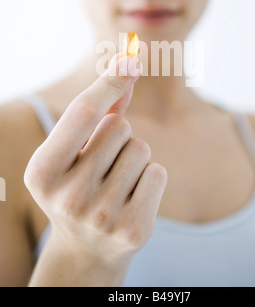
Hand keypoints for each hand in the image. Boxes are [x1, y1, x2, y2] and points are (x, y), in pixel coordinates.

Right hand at [24, 53, 167, 285]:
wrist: (86, 248)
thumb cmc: (78, 183)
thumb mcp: (74, 150)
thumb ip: (100, 108)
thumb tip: (128, 64)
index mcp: (43, 170)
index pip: (84, 112)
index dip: (109, 82)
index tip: (131, 59)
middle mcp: (68, 195)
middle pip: (119, 127)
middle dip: (118, 135)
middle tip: (102, 164)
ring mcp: (101, 216)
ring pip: (141, 149)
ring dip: (134, 157)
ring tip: (116, 182)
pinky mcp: (133, 229)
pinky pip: (157, 173)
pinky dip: (149, 178)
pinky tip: (131, 198)